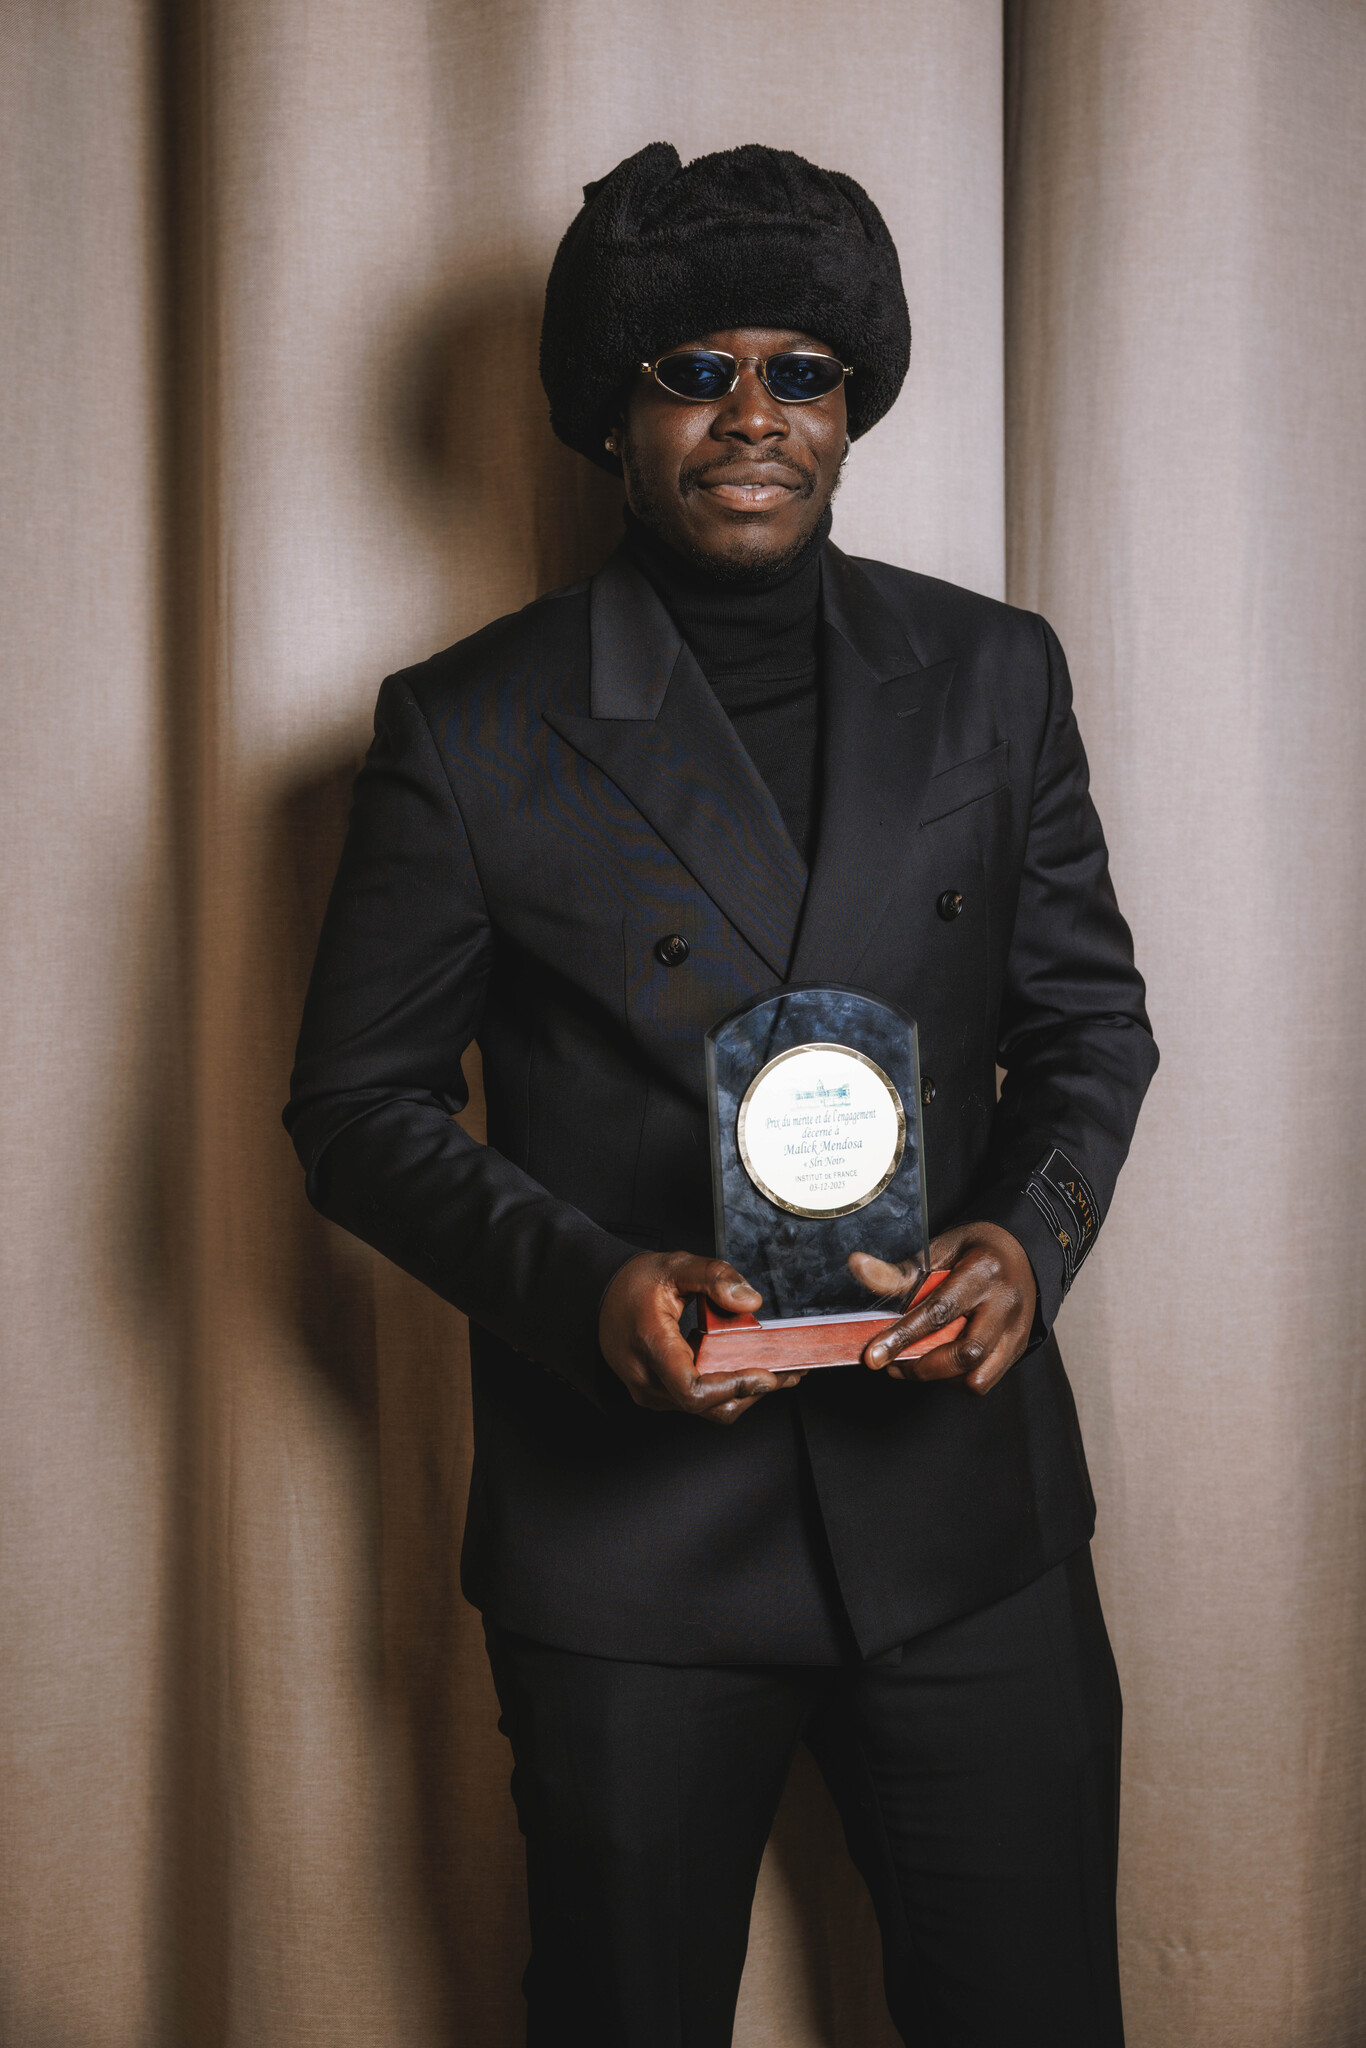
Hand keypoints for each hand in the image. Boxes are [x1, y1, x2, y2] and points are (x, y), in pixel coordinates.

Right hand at [599, 1252, 800, 1424]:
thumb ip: (714, 1277)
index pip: (692, 1389)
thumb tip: (750, 1300)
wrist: (600, 1296)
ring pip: (706, 1410)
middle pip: (709, 1406)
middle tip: (790, 1373)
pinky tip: (745, 1370)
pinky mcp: (657, 1395)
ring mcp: (650, 1392)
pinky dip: (726, 1390)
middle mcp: (646, 1378)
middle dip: (753, 1391)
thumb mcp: (675, 1266)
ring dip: (743, 1393)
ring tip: (775, 1371)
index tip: (766, 1375)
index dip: (733, 1387)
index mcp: (650, 1345)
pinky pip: (697, 1403)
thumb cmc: (634, 1284)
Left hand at [847, 1222, 1037, 1394]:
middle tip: (892, 1363)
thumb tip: (858, 1267)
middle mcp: (1006, 1304)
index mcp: (984, 1271)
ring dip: (939, 1377)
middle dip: (921, 1367)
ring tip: (915, 1362)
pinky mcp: (1017, 1349)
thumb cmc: (975, 1250)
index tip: (874, 1355)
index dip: (903, 1336)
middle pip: (966, 1353)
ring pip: (977, 1376)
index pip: (940, 1311)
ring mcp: (1016, 1330)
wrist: (1023, 1253)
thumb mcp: (939, 1250)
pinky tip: (941, 1361)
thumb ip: (901, 1271)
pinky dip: (956, 1378)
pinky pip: (984, 1380)